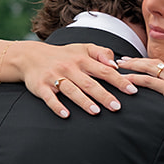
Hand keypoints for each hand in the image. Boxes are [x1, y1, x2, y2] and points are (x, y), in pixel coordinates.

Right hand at [18, 42, 138, 118]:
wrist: (31, 56)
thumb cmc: (64, 55)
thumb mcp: (83, 48)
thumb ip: (101, 52)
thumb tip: (116, 64)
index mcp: (82, 59)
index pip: (104, 70)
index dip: (119, 80)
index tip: (132, 90)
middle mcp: (69, 68)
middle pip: (89, 83)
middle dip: (104, 95)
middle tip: (117, 107)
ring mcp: (54, 77)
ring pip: (71, 90)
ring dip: (83, 101)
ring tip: (96, 112)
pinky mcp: (41, 86)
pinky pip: (49, 98)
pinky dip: (57, 106)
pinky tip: (66, 115)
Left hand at [116, 57, 163, 127]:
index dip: (150, 64)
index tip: (140, 63)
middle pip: (154, 63)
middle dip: (138, 61)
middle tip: (123, 60)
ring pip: (149, 68)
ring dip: (133, 66)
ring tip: (119, 66)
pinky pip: (149, 81)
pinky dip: (136, 79)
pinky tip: (125, 79)